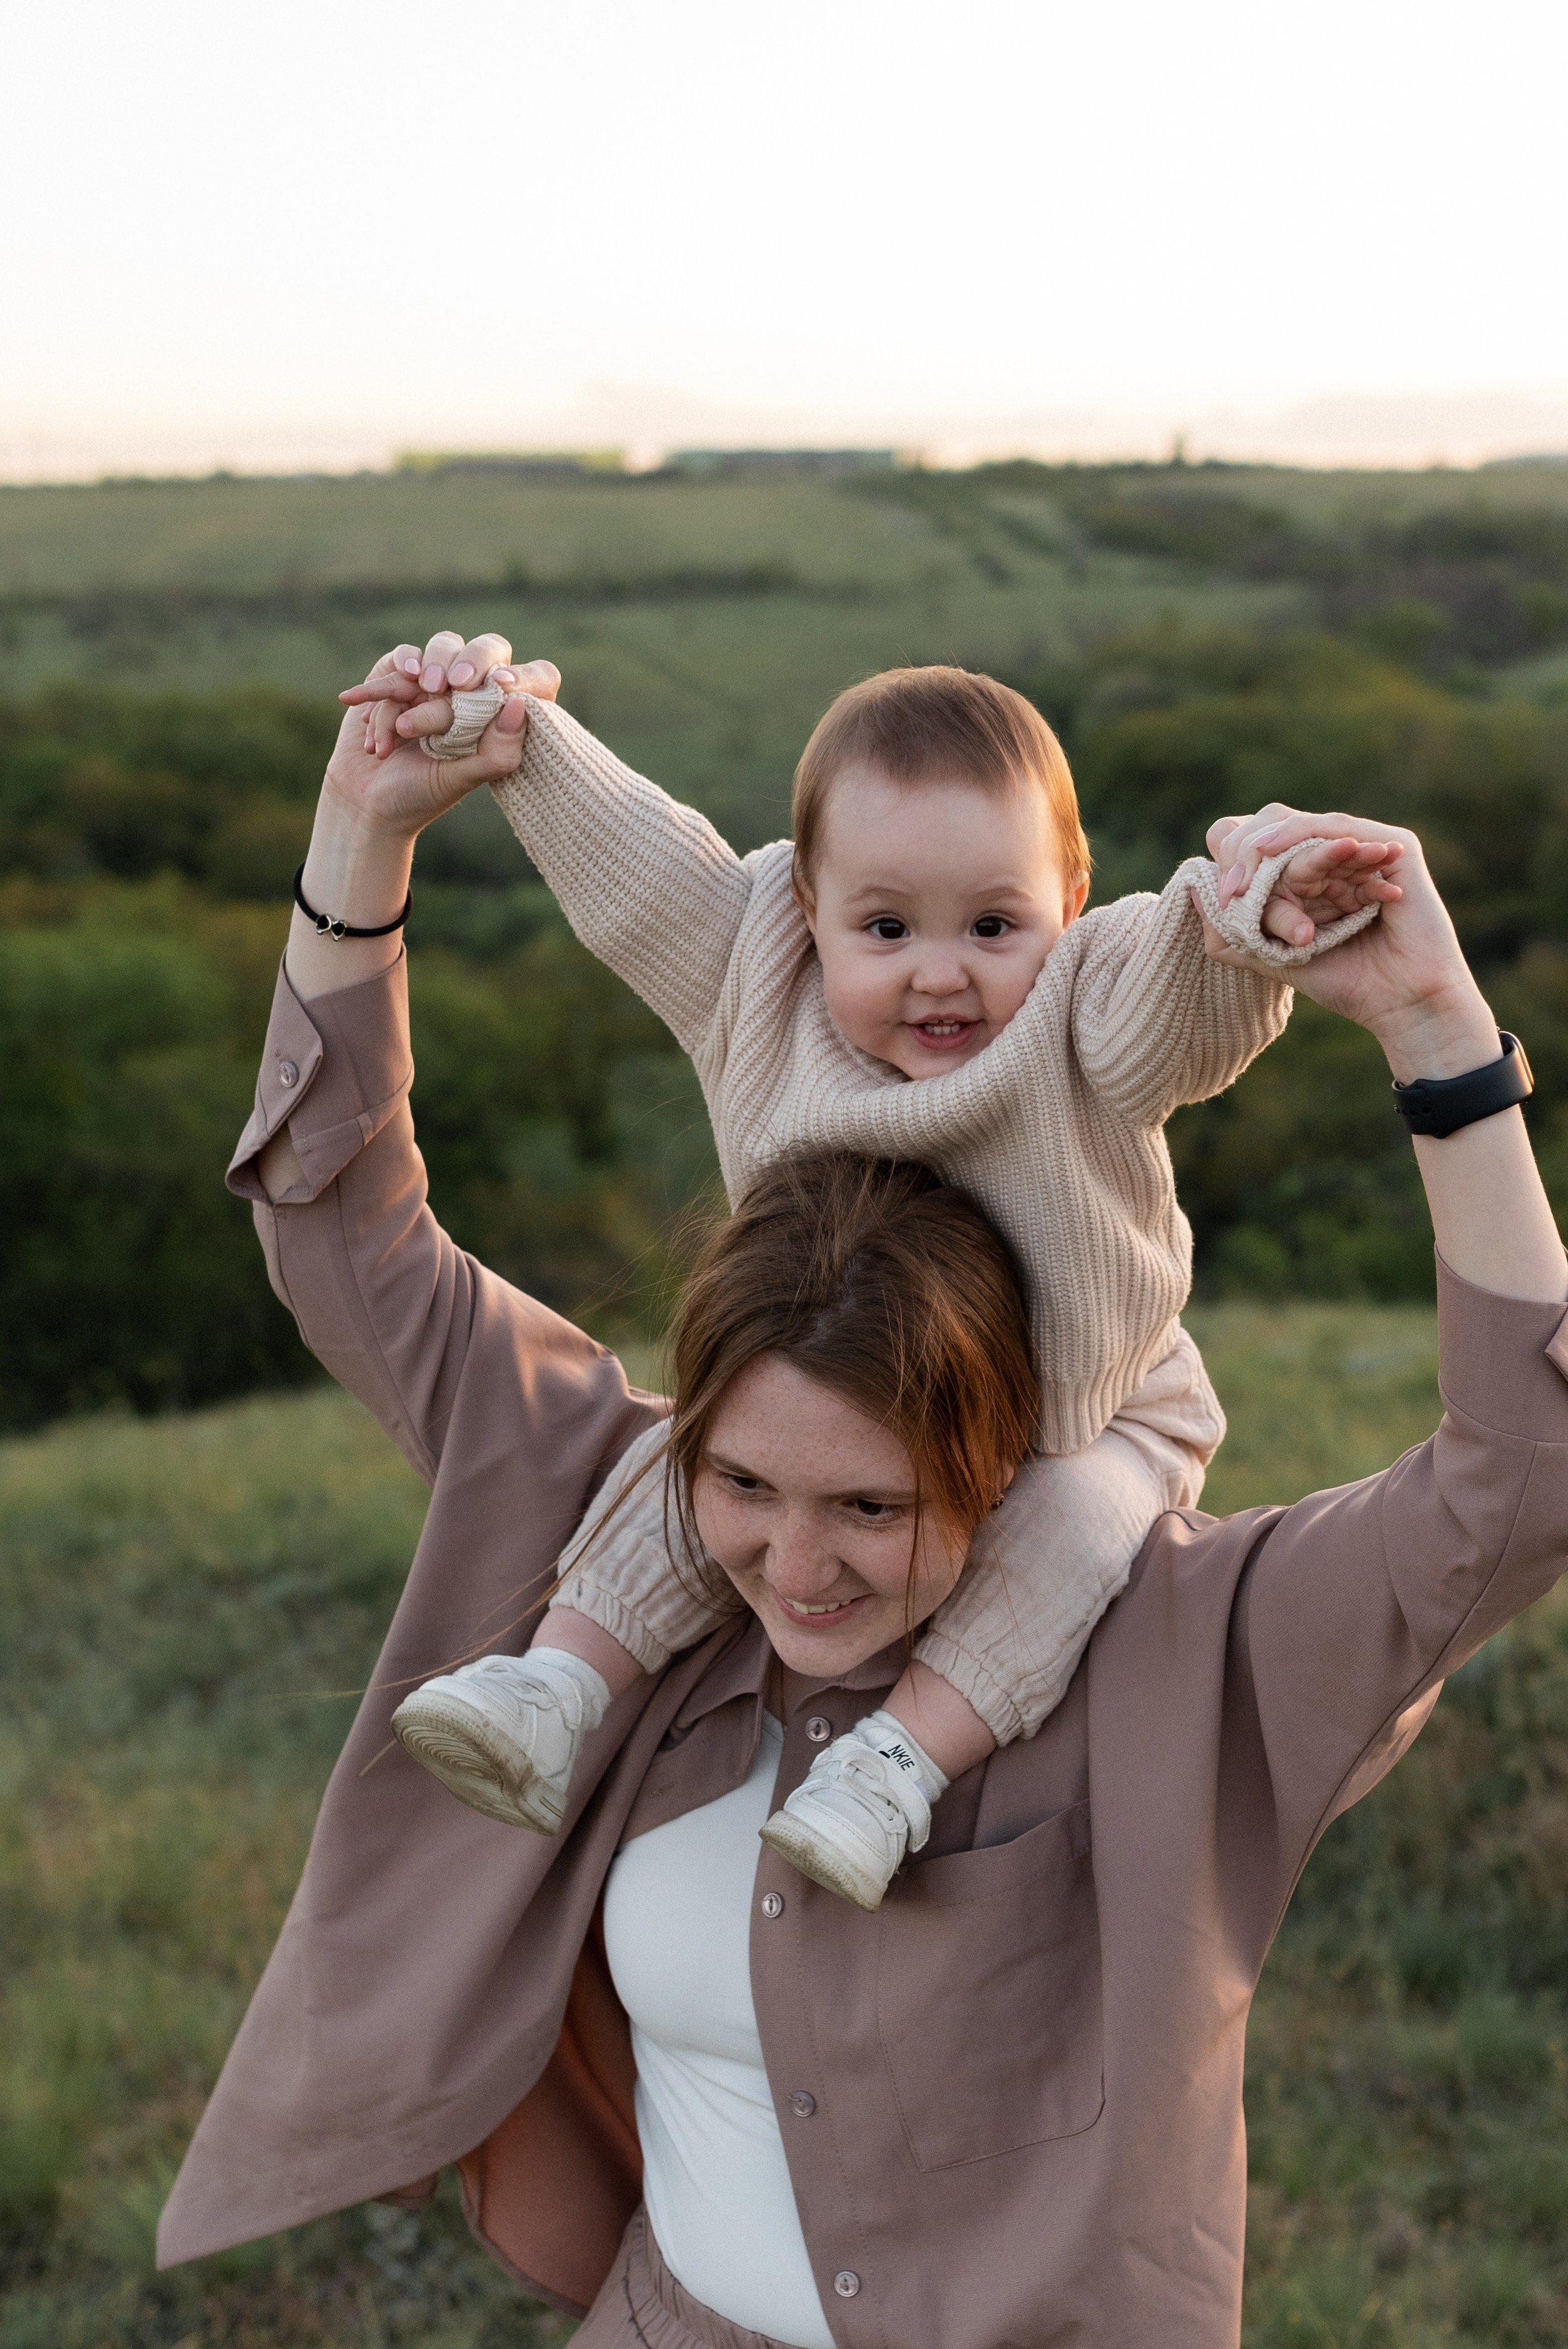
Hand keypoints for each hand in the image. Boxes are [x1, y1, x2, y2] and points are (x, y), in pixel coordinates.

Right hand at [330, 630, 560, 835]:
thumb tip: (519, 704)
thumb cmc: (421, 794)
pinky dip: (389, 682)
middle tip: (450, 684)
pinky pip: (402, 659)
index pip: (533, 677)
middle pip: (489, 648)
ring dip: (426, 674)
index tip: (503, 684)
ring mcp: (436, 680)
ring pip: (443, 648)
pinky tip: (378, 711)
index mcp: (500, 717)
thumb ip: (498, 751)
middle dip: (471, 661)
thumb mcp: (462, 779)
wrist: (366, 802)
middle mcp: (472, 692)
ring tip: (408, 716)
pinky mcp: (399, 675)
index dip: (525, 675)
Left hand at [1192, 809, 1497, 1079]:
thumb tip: (1189, 893)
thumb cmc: (1347, 982)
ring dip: (1275, 857)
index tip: (1225, 897)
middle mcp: (1331, 852)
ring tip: (1255, 877)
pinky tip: (1289, 856)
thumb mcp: (1276, 958)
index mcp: (1305, 872)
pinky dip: (1312, 843)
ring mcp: (1363, 845)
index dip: (1231, 858)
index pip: (1253, 839)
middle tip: (1236, 891)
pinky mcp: (1393, 846)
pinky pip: (1340, 829)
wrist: (1403, 1005)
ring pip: (1298, 826)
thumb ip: (1234, 932)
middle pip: (1269, 822)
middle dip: (1246, 854)